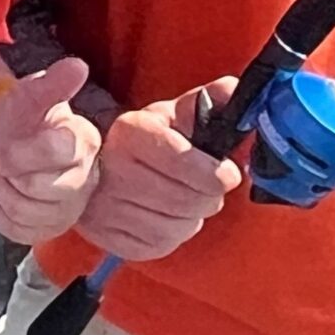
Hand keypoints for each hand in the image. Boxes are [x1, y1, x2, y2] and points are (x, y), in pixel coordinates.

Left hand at [0, 57, 102, 244]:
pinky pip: (17, 230)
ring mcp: (69, 209)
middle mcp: (85, 179)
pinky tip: (7, 196)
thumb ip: (52, 83)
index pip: (55, 152)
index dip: (22, 150)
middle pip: (38, 189)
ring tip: (8, 174)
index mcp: (84, 143)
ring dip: (4, 191)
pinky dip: (2, 213)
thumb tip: (76, 66)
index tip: (10, 140)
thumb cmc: (22, 117)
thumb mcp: (30, 94)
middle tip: (5, 158)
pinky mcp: (50, 230)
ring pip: (25, 212)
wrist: (10, 139)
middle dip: (11, 172)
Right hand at [74, 77, 241, 261]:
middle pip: (184, 201)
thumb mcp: (174, 114)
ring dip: (192, 218)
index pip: (183, 162)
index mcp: (130, 132)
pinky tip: (168, 217)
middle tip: (210, 189)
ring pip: (174, 228)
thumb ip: (208, 101)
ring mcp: (105, 207)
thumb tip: (233, 89)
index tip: (228, 174)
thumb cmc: (148, 140)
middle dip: (209, 197)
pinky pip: (158, 246)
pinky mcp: (108, 237)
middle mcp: (112, 170)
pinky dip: (173, 236)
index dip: (215, 173)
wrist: (101, 164)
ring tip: (186, 201)